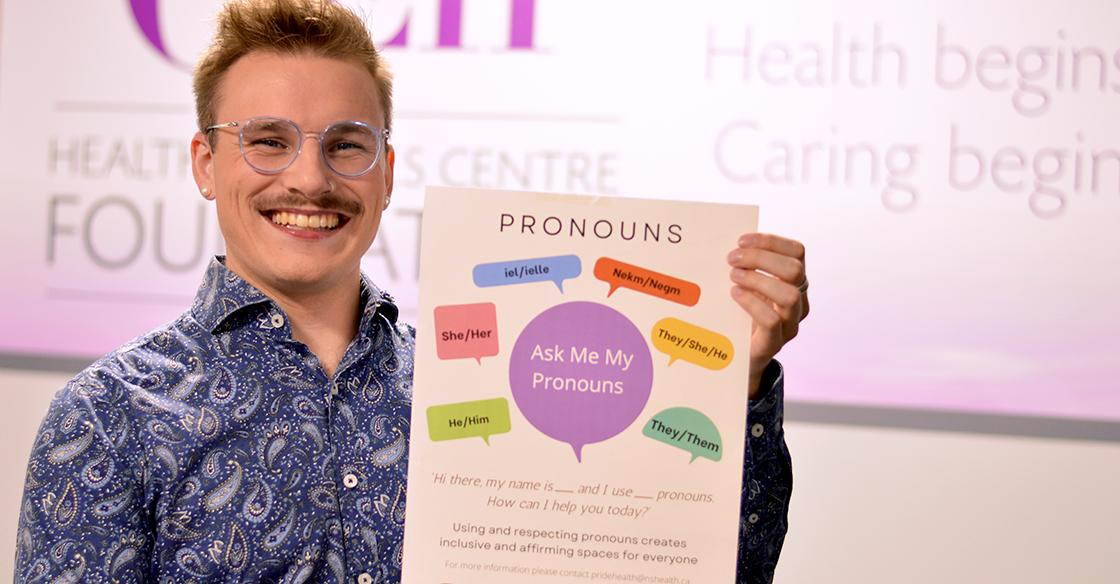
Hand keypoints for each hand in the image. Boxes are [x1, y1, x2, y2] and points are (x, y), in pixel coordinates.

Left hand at [727, 233, 809, 398]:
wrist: (735, 358)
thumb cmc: (739, 314)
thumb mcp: (746, 285)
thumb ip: (746, 266)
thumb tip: (732, 243)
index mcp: (795, 282)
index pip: (797, 252)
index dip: (771, 241)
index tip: (741, 240)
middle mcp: (799, 302)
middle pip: (795, 269)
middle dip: (761, 258)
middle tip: (732, 259)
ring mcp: (790, 325)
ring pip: (790, 295)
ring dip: (758, 280)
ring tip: (733, 277)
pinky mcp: (774, 344)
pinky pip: (772, 320)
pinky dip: (752, 303)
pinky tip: (734, 295)